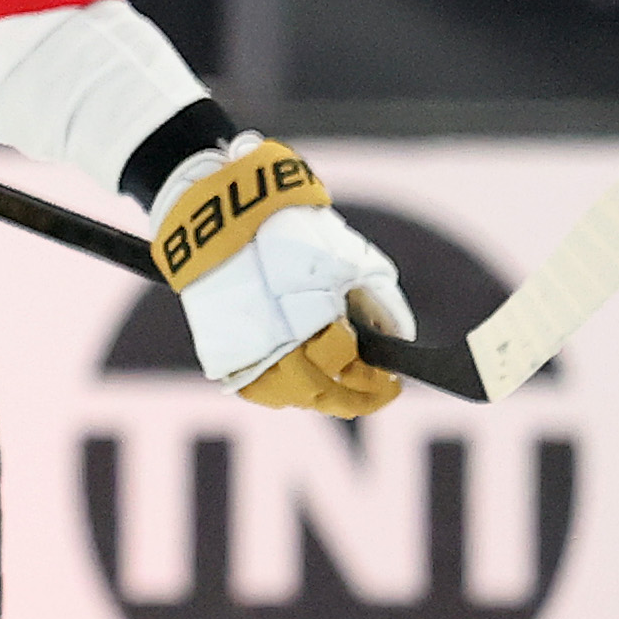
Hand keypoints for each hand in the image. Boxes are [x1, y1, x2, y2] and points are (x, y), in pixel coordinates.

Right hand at [150, 138, 410, 420]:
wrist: (223, 218)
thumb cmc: (293, 232)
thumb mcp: (351, 258)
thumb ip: (381, 302)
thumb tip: (398, 338)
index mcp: (309, 315)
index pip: (347, 364)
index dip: (375, 379)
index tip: (391, 381)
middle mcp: (274, 340)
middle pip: (318, 392)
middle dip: (353, 400)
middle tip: (375, 395)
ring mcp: (243, 347)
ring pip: (284, 396)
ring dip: (316, 398)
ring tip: (336, 387)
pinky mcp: (220, 349)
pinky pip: (253, 388)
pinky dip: (278, 392)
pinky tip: (296, 381)